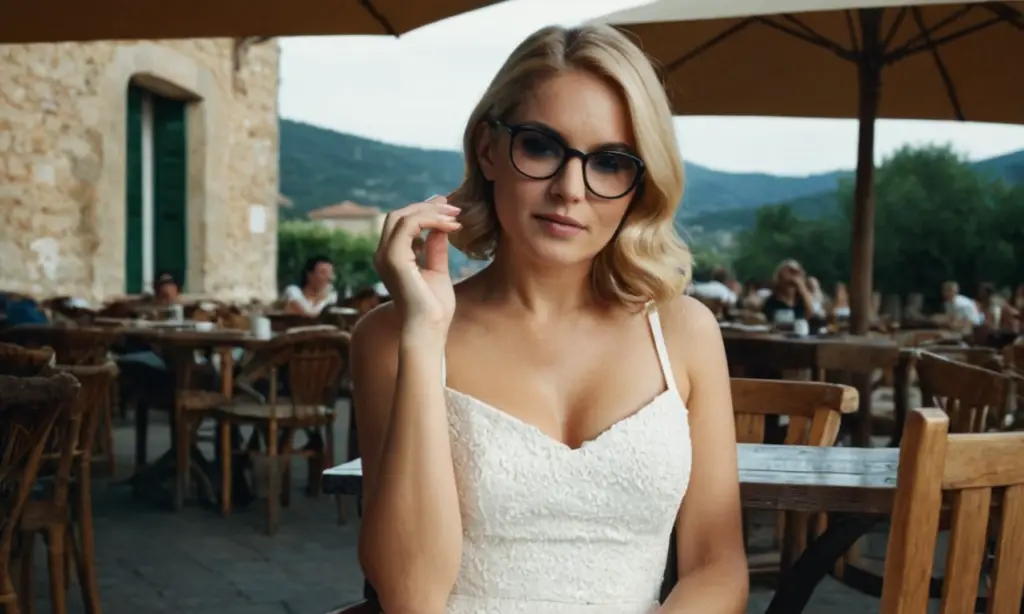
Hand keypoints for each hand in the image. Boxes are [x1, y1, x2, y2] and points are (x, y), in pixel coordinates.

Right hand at [374, 196, 460, 333]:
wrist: (430, 329)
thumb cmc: (434, 308)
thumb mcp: (437, 271)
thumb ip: (434, 249)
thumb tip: (441, 228)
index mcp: (391, 257)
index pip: (401, 223)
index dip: (424, 210)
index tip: (448, 208)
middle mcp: (383, 254)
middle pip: (399, 214)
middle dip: (427, 206)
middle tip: (453, 206)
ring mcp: (386, 256)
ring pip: (402, 216)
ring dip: (431, 211)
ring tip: (455, 215)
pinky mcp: (394, 259)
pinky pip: (409, 226)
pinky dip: (431, 220)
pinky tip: (451, 226)